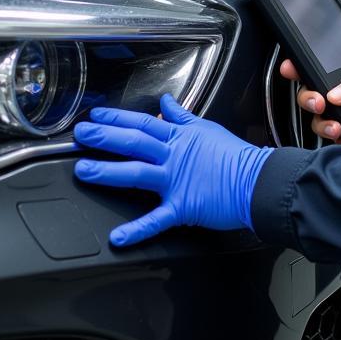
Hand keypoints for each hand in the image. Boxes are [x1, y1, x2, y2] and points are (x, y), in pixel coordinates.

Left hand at [74, 94, 272, 246]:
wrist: (258, 180)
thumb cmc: (236, 157)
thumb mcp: (208, 128)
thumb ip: (183, 117)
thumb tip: (167, 102)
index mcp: (180, 137)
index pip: (143, 123)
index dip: (117, 118)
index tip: (96, 116)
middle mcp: (174, 156)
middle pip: (134, 142)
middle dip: (104, 137)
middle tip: (81, 134)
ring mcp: (176, 180)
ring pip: (137, 173)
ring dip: (107, 172)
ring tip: (83, 171)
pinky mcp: (183, 206)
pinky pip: (157, 219)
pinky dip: (137, 230)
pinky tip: (118, 237)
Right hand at [281, 60, 340, 150]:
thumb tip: (336, 92)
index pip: (322, 72)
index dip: (303, 69)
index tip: (291, 66)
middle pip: (314, 97)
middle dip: (307, 96)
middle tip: (316, 98)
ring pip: (320, 121)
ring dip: (319, 119)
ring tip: (332, 119)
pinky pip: (334, 143)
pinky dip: (330, 137)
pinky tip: (338, 132)